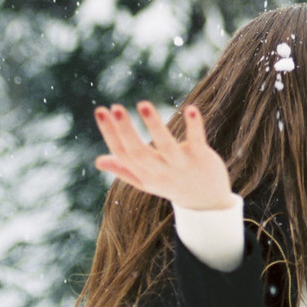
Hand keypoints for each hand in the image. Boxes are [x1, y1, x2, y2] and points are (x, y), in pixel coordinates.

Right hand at [92, 101, 234, 211]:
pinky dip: (194, 126)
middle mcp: (161, 171)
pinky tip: (191, 109)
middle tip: (115, 107)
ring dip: (154, 125)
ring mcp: (182, 165)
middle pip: (139, 153)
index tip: (100, 111)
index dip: (110, 133)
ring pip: (166, 146)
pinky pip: (197, 141)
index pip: (122, 154)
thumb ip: (124, 170)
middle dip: (126, 130)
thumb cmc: (172, 185)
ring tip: (143, 104)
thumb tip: (98, 161)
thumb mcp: (147, 181)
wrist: (208, 203)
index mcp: (145, 175)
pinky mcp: (202, 158)